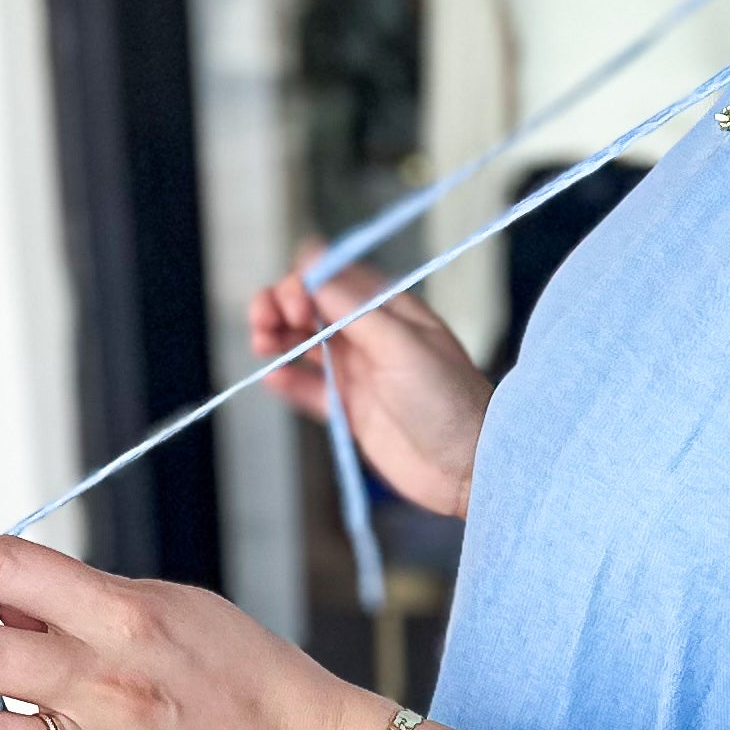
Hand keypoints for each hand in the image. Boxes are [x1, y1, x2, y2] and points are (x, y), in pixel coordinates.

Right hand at [246, 247, 492, 514]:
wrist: (469, 467)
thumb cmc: (447, 399)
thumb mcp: (400, 343)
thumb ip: (351, 306)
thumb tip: (312, 262)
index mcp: (388, 309)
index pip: (331, 278)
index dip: (303, 283)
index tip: (295, 304)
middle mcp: (369, 336)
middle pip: (309, 307)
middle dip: (279, 306)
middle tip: (266, 323)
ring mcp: (357, 373)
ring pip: (301, 344)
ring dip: (274, 337)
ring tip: (261, 344)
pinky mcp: (348, 410)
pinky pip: (307, 389)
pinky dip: (286, 381)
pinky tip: (273, 377)